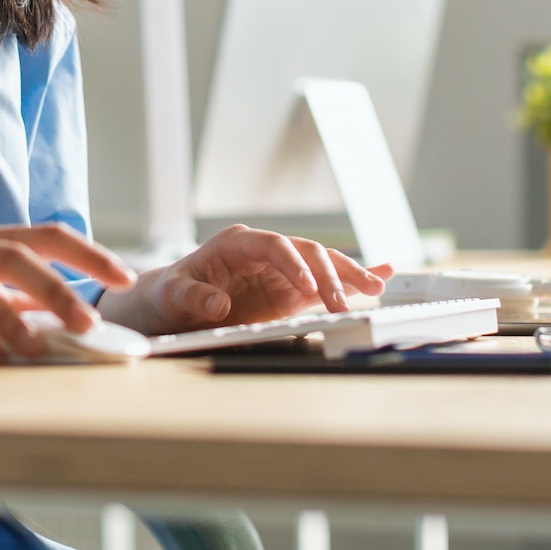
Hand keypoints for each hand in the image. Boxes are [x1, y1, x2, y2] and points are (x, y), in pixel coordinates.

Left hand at [98, 225, 393, 335]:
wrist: (170, 306)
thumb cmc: (169, 295)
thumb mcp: (172, 297)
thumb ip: (194, 299)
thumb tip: (217, 305)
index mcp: (236, 243)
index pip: (274, 244)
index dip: (293, 264)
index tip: (307, 289)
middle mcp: (264, 251)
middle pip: (305, 252)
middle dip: (328, 275)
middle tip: (343, 303)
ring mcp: (280, 271)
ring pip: (322, 265)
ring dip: (349, 276)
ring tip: (376, 288)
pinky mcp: (289, 291)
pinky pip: (324, 284)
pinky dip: (351, 281)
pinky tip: (381, 278)